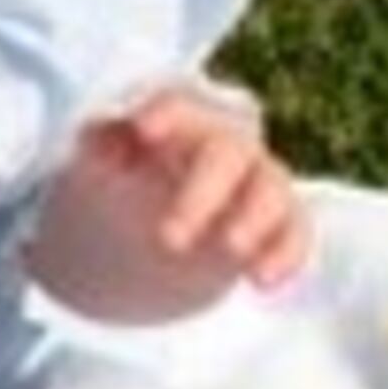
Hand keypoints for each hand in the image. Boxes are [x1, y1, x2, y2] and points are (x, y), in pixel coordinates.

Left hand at [31, 88, 310, 321]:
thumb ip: (96, 147)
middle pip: (228, 153)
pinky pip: (295, 233)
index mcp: (179, 123)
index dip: (167, 115)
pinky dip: (285, 255)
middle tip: (169, 238)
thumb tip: (99, 140)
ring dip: (255, 218)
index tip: (143, 130)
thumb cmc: (119, 190)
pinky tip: (261, 282)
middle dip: (203, 191)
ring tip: (231, 249)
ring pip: (272, 188)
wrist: (140, 241)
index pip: (179, 106)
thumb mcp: (93, 171)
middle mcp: (225, 146)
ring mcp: (255, 185)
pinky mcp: (277, 226)